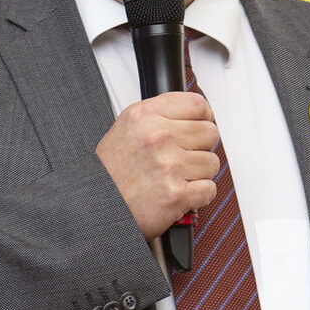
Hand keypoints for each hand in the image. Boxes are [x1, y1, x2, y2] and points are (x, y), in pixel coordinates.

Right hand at [95, 91, 220, 239]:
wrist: (97, 205)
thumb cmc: (112, 170)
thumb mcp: (127, 125)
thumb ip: (161, 114)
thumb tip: (201, 114)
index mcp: (146, 115)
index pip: (198, 105)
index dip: (203, 118)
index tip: (199, 126)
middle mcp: (158, 137)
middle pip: (210, 133)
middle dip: (201, 147)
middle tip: (183, 157)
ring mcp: (169, 166)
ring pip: (212, 163)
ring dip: (199, 173)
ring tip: (177, 177)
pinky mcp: (176, 194)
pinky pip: (209, 189)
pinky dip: (199, 195)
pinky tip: (181, 192)